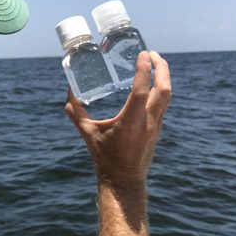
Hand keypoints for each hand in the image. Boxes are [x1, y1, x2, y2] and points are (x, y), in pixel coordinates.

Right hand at [65, 51, 170, 188]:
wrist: (123, 181)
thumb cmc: (105, 158)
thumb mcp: (88, 134)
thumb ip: (76, 113)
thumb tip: (68, 94)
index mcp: (130, 121)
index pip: (141, 91)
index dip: (144, 71)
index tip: (145, 54)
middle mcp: (147, 121)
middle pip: (164, 90)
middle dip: (162, 68)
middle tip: (153, 54)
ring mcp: (155, 125)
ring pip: (167, 96)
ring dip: (164, 77)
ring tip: (156, 63)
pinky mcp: (157, 129)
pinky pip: (163, 104)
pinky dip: (160, 89)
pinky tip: (153, 84)